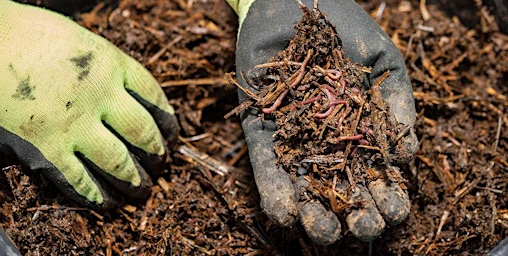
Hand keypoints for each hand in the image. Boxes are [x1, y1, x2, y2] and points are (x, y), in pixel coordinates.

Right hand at [0, 0, 178, 208]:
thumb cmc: (26, 34)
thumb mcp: (80, 40)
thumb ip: (105, 67)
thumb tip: (123, 92)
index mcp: (111, 64)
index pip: (153, 97)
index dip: (167, 120)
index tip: (172, 134)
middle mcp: (100, 96)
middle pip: (142, 133)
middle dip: (156, 153)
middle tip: (160, 163)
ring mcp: (74, 124)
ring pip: (118, 162)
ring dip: (133, 180)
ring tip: (141, 188)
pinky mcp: (46, 149)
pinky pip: (78, 180)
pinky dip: (95, 194)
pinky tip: (104, 202)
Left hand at [228, 0, 417, 243]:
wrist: (293, 3)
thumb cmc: (345, 30)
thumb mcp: (383, 62)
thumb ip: (398, 104)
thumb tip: (408, 156)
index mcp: (360, 131)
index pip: (377, 174)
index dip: (387, 196)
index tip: (395, 212)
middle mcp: (327, 142)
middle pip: (342, 188)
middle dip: (355, 214)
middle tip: (364, 228)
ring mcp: (293, 138)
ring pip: (305, 186)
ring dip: (315, 214)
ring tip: (326, 232)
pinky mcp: (261, 131)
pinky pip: (267, 165)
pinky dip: (274, 190)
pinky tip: (285, 214)